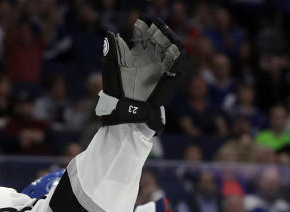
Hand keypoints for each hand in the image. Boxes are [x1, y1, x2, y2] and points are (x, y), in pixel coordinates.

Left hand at [96, 16, 187, 132]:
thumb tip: (111, 33)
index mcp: (136, 56)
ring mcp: (160, 68)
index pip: (143, 36)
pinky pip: (178, 64)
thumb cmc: (116, 93)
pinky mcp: (169, 78)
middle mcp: (149, 60)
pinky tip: (173, 47)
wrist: (125, 114)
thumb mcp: (112, 70)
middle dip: (158, 30)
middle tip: (155, 23)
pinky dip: (177, 54)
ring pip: (169, 48)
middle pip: (158, 39)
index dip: (145, 26)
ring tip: (164, 32)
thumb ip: (112, 52)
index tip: (143, 19)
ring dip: (169, 38)